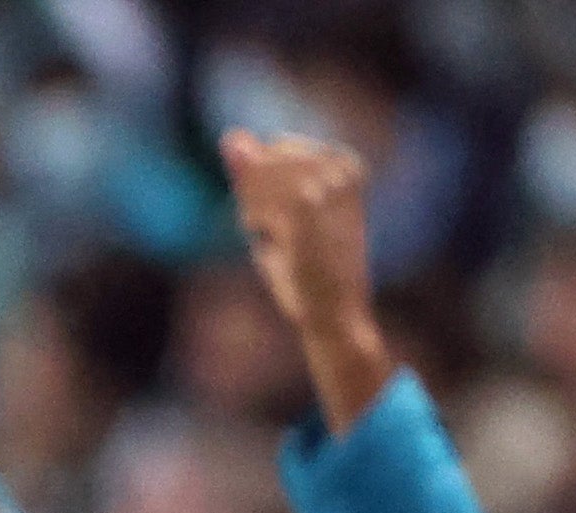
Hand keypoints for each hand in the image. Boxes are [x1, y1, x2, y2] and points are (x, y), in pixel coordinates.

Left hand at [220, 129, 390, 432]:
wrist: (334, 313)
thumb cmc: (305, 268)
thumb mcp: (279, 214)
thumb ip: (254, 173)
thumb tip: (230, 135)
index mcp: (345, 161)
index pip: (276, 149)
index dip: (267, 191)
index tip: (293, 221)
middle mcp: (339, 164)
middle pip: (263, 159)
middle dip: (258, 198)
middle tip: (288, 236)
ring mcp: (322, 182)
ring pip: (256, 180)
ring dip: (256, 216)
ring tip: (287, 243)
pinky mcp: (302, 206)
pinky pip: (252, 202)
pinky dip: (255, 227)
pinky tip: (279, 246)